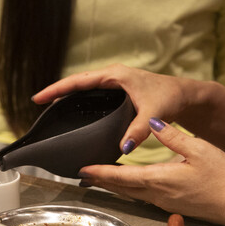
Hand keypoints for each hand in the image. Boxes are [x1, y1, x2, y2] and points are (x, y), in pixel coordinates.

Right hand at [32, 64, 192, 153]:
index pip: (79, 81)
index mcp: (115, 75)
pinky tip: (71, 110)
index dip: (57, 89)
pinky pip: (90, 93)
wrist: (186, 95)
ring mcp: (113, 82)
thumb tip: (123, 149)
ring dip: (66, 95)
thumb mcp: (154, 114)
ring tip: (49, 107)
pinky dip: (78, 100)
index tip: (39, 98)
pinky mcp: (116, 90)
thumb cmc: (171, 98)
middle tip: (38, 103)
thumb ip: (138, 131)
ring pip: (83, 87)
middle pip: (76, 83)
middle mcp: (111, 76)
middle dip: (57, 92)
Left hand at [77, 118, 224, 225]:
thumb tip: (151, 121)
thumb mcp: (200, 150)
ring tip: (96, 178)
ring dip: (111, 186)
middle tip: (81, 174)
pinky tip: (125, 184)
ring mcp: (162, 202)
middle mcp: (156, 194)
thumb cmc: (224, 179)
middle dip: (99, 180)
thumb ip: (172, 136)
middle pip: (119, 188)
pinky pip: (140, 196)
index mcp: (159, 179)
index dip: (100, 172)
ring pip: (129, 193)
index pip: (120, 176)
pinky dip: (126, 189)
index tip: (82, 169)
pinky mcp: (170, 205)